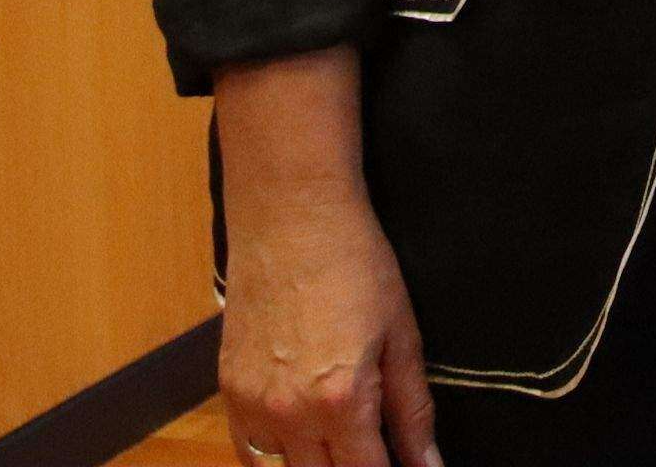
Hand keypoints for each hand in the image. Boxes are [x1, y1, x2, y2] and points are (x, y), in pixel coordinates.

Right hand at [220, 182, 437, 466]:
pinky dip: (276, 455)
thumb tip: (428, 465)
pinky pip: (249, 449)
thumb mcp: (401, 335)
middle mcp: (288, 413)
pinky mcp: (228, 389)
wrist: (291, 214)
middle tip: (374, 451)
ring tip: (341, 447)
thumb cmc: (355, 263)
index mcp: (340, 401)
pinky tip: (303, 439)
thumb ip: (413, 411)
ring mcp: (250, 404)